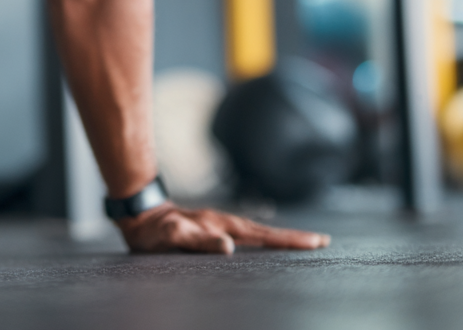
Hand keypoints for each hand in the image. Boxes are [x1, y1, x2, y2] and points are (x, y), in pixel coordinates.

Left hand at [119, 203, 330, 254]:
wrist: (139, 215)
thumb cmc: (153, 230)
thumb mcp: (173, 236)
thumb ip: (198, 241)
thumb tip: (230, 248)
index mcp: (221, 225)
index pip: (262, 234)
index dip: (288, 240)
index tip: (315, 242)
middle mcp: (225, 224)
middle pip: (266, 232)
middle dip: (293, 238)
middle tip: (323, 242)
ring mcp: (220, 226)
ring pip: (258, 233)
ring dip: (281, 238)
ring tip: (305, 243)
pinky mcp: (214, 231)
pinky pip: (246, 236)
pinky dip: (263, 240)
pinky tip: (268, 246)